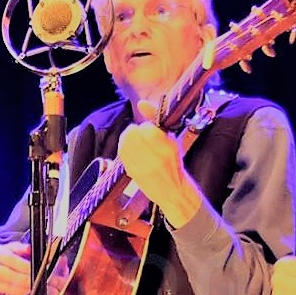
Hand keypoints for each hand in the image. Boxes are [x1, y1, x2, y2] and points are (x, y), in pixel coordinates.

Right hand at [0, 239, 32, 294]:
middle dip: (22, 280)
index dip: (24, 265)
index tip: (35, 270)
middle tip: (33, 282)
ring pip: (2, 288)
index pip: (9, 258)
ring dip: (18, 291)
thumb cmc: (2, 258)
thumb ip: (21, 248)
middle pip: (4, 274)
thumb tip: (29, 249)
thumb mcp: (12, 248)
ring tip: (28, 289)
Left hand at [117, 100, 202, 225]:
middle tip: (140, 138)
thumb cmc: (173, 163)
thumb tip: (141, 102)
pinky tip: (131, 152)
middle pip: (132, 134)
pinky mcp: (133, 173)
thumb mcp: (171, 138)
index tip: (148, 131)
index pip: (146, 128)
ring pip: (125, 144)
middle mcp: (156, 158)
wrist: (173, 191)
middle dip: (134, 133)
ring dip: (129, 141)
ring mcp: (143, 167)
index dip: (144, 127)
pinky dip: (125, 150)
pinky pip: (121, 154)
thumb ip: (155, 119)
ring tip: (136, 145)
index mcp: (168, 147)